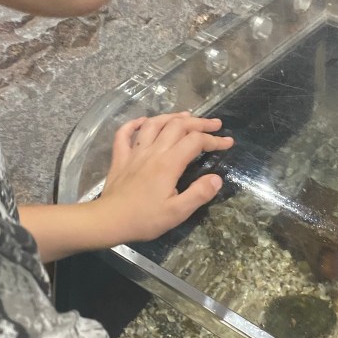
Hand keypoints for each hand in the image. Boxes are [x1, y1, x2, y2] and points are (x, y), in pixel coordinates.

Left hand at [92, 112, 232, 245]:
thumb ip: (199, 193)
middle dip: (199, 122)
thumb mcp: (177, 212)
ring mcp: (134, 152)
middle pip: (177, 126)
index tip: (228, 142)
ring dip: (171, 117)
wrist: (109, 221)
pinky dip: (134, 123)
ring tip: (186, 116)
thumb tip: (216, 178)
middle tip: (214, 124)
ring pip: (153, 124)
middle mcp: (153, 151)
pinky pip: (124, 134)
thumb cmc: (145, 219)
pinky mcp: (120, 158)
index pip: (195, 142)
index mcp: (169, 164)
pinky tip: (143, 121)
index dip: (214, 140)